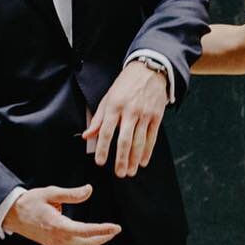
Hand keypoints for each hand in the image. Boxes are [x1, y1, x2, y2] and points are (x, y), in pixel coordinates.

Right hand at [5, 184, 119, 244]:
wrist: (11, 215)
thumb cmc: (29, 203)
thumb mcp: (50, 193)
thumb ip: (71, 194)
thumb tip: (89, 190)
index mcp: (58, 226)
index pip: (86, 231)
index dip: (103, 230)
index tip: (116, 228)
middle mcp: (58, 239)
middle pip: (87, 242)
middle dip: (104, 237)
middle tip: (116, 230)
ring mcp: (56, 244)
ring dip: (96, 239)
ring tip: (108, 232)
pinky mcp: (53, 244)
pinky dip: (86, 240)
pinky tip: (91, 234)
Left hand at [82, 61, 167, 177]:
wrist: (149, 70)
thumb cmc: (126, 84)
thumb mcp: (108, 97)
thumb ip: (98, 118)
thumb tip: (88, 135)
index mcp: (115, 106)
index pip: (107, 131)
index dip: (103, 148)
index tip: (100, 162)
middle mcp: (130, 111)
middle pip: (125, 140)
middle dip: (122, 159)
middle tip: (119, 174)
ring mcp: (145, 114)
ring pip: (140, 142)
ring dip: (135, 159)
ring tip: (131, 172)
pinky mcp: (157, 116)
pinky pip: (152, 137)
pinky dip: (148, 151)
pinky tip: (143, 162)